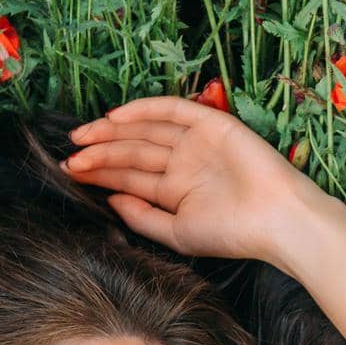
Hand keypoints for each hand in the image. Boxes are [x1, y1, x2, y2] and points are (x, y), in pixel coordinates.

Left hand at [60, 94, 323, 266]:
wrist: (275, 218)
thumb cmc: (231, 234)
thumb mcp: (177, 233)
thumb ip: (143, 218)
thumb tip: (110, 200)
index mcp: (174, 192)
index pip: (129, 178)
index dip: (99, 173)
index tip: (70, 172)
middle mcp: (182, 164)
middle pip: (132, 152)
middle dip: (100, 153)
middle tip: (70, 154)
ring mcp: (195, 142)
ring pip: (145, 132)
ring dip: (113, 132)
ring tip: (82, 137)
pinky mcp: (211, 123)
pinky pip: (171, 111)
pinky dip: (144, 110)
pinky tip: (115, 117)